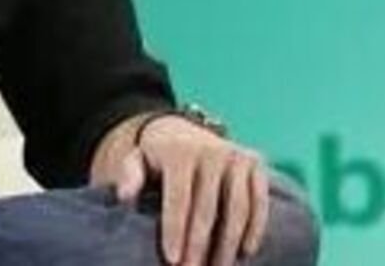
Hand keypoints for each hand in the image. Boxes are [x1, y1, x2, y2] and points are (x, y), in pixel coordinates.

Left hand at [113, 117, 269, 265]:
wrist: (186, 132)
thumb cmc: (159, 158)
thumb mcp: (137, 159)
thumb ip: (129, 175)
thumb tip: (124, 196)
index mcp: (179, 152)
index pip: (178, 199)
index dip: (175, 231)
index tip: (172, 260)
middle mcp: (211, 150)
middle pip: (207, 209)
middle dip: (199, 246)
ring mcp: (236, 156)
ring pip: (236, 209)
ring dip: (228, 245)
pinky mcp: (256, 162)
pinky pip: (259, 201)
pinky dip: (255, 228)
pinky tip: (245, 252)